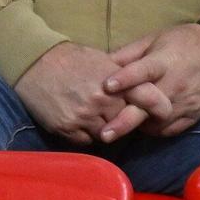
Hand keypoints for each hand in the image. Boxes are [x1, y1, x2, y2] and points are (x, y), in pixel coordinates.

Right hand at [15, 42, 173, 145]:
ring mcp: (83, 116)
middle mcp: (100, 100)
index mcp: (113, 80)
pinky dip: (86, 134)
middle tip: (124, 118)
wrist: (33, 62)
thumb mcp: (100, 60)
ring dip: (105, 128)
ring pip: (106, 134)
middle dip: (126, 119)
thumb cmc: (69, 58)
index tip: (166, 111)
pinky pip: (86, 141)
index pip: (146, 96)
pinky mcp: (67, 128)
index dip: (159, 106)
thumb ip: (121, 76)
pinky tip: (80, 121)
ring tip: (98, 118)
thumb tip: (140, 87)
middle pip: (126, 121)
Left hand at [104, 23, 199, 136]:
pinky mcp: (194, 116)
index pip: (143, 71)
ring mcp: (186, 103)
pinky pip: (170, 130)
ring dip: (138, 126)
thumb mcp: (155, 39)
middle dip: (125, 121)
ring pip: (158, 122)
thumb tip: (102, 63)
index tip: (106, 86)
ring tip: (118, 129)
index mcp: (164, 61)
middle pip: (148, 106)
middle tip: (105, 133)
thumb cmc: (182, 42)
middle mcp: (175, 84)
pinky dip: (155, 130)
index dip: (125, 78)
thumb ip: (129, 53)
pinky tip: (143, 126)